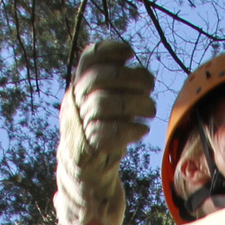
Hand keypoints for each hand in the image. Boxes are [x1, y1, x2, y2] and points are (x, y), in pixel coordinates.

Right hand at [56, 39, 155, 224]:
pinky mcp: (86, 147)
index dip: (109, 51)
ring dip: (134, 103)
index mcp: (77, 88)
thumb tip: (142, 74)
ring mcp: (77, 125)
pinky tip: (142, 130)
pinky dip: (129, 129)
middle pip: (99, 78)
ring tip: (151, 109)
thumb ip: (116, 89)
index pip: (88, 59)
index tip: (130, 53)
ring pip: (104, 102)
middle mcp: (73, 103)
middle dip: (130, 78)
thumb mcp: (105, 106)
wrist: (82, 173)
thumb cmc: (100, 134)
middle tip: (150, 86)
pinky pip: (108, 132)